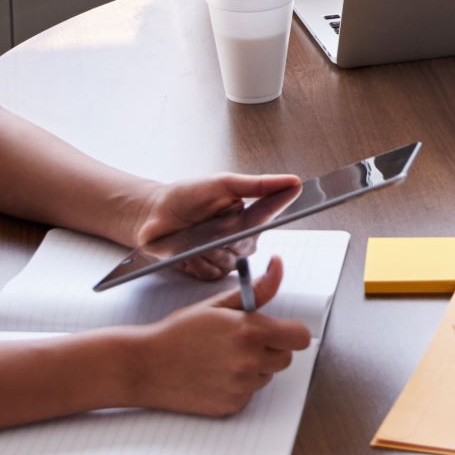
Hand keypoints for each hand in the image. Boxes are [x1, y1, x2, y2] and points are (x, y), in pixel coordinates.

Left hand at [128, 172, 301, 280]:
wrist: (151, 215)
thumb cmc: (183, 196)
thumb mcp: (219, 184)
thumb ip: (255, 185)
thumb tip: (291, 181)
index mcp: (246, 215)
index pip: (272, 212)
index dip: (285, 204)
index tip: (303, 193)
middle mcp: (239, 238)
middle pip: (248, 245)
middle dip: (228, 235)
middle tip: (210, 222)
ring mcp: (224, 256)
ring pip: (229, 262)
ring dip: (209, 250)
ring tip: (192, 236)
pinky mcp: (207, 271)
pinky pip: (211, 274)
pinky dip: (197, 262)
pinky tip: (186, 251)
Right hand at [132, 254, 313, 416]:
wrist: (146, 365)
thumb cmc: (179, 332)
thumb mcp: (218, 304)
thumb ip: (257, 290)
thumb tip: (278, 267)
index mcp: (249, 332)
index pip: (299, 337)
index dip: (289, 332)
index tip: (277, 330)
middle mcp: (249, 361)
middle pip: (285, 359)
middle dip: (270, 349)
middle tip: (242, 341)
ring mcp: (240, 387)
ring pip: (266, 376)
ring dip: (253, 368)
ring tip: (221, 358)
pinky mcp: (231, 406)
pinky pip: (249, 394)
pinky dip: (238, 386)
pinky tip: (214, 375)